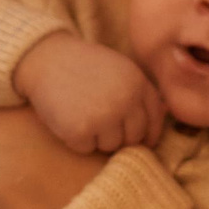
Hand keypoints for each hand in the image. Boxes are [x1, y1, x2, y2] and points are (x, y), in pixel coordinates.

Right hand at [12, 33, 168, 154]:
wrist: (44, 59)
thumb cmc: (81, 66)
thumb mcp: (118, 69)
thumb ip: (139, 91)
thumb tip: (164, 115)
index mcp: (137, 83)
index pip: (155, 119)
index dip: (148, 133)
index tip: (141, 140)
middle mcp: (126, 100)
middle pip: (134, 138)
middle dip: (118, 136)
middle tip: (97, 121)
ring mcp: (104, 116)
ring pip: (111, 146)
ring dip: (96, 138)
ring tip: (81, 114)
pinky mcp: (82, 130)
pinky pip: (86, 148)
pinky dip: (75, 139)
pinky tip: (67, 118)